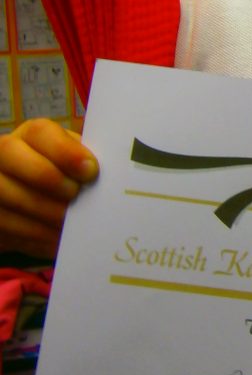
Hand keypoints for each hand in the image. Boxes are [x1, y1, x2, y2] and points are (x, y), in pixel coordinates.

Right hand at [0, 119, 98, 258]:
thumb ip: (88, 165)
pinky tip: (56, 242)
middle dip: (46, 178)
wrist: (28, 202)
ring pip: (4, 193)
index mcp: (32, 136)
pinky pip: (3, 224)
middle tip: (75, 198)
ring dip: (41, 213)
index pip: (40, 132)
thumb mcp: (76, 167)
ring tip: (71, 226)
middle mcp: (4, 152)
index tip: (90, 171)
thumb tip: (117, 175)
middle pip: (12, 154)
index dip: (63, 150)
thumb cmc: (65, 179)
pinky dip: (33, 235)